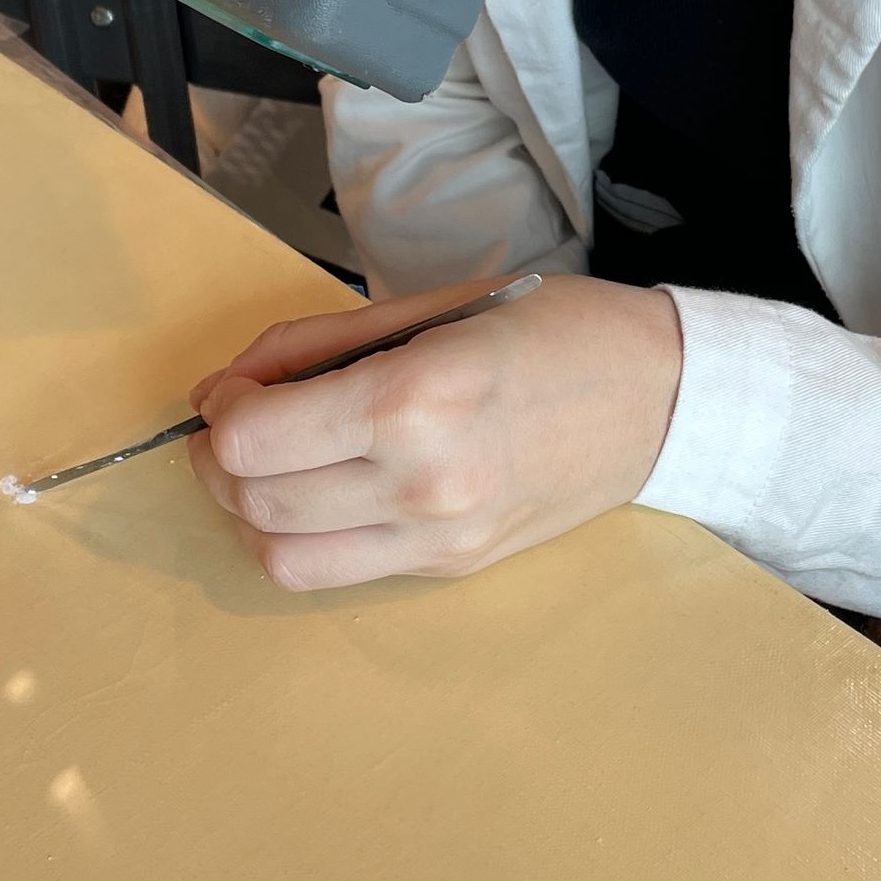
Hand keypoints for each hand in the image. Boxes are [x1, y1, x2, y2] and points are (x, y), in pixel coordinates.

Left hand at [186, 275, 682, 590]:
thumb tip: (225, 388)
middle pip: (257, 503)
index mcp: (414, 398)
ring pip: (284, 558)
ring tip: (271, 465)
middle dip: (219, 462)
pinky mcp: (454, 569)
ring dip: (251, 513)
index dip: (221, 412)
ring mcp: (440, 537)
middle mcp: (421, 482)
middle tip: (237, 422)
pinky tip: (323, 491)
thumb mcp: (431, 307)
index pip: (256, 441)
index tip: (232, 388)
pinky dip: (305, 538)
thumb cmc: (552, 329)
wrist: (660, 399)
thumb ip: (316, 345)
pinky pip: (340, 573)